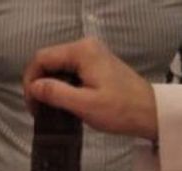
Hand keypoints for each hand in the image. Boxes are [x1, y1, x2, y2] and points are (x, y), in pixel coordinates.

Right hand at [23, 38, 158, 141]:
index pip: (41, 58)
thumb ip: (56, 93)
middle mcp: (85, 47)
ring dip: (48, 86)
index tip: (33, 106)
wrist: (150, 112)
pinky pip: (68, 71)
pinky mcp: (95, 64)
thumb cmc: (119, 110)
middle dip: (38, 84)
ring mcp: (91, 54)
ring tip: (48, 109)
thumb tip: (33, 87)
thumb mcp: (84, 104)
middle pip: (48, 60)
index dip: (31, 81)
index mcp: (81, 52)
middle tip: (38, 110)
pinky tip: (61, 102)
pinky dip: (60, 86)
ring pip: (56, 67)